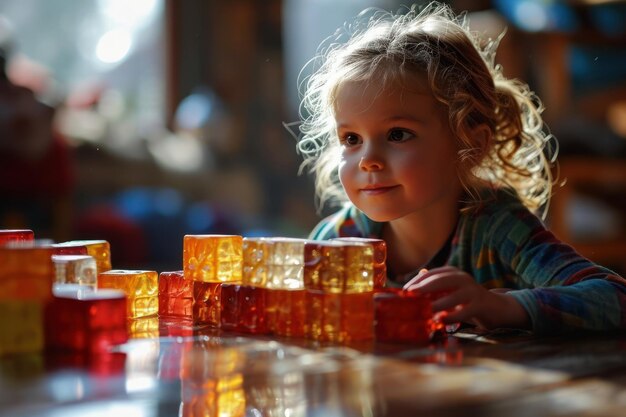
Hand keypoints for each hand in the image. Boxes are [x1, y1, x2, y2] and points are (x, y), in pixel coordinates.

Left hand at [403, 266, 529, 329]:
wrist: (495, 308)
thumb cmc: (466, 300)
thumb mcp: (449, 291)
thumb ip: (433, 288)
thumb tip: (411, 288)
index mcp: (454, 273)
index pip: (433, 274)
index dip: (418, 281)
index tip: (405, 291)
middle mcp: (463, 278)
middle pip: (442, 280)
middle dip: (424, 287)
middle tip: (410, 296)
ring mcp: (473, 291)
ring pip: (453, 297)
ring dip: (437, 305)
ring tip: (424, 312)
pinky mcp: (481, 305)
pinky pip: (465, 311)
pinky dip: (452, 316)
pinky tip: (441, 321)